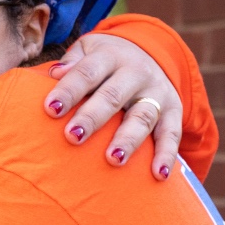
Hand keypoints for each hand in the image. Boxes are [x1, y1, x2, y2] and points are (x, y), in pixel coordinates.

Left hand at [44, 33, 182, 179]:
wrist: (148, 51)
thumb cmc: (103, 61)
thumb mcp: (88, 49)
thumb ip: (72, 62)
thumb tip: (55, 74)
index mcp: (110, 56)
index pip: (87, 73)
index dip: (69, 91)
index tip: (51, 109)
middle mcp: (136, 72)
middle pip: (113, 96)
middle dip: (93, 117)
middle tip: (73, 137)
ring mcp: (157, 92)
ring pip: (143, 117)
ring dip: (128, 139)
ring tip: (113, 159)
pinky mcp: (173, 110)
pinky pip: (172, 134)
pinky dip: (167, 154)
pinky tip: (158, 174)